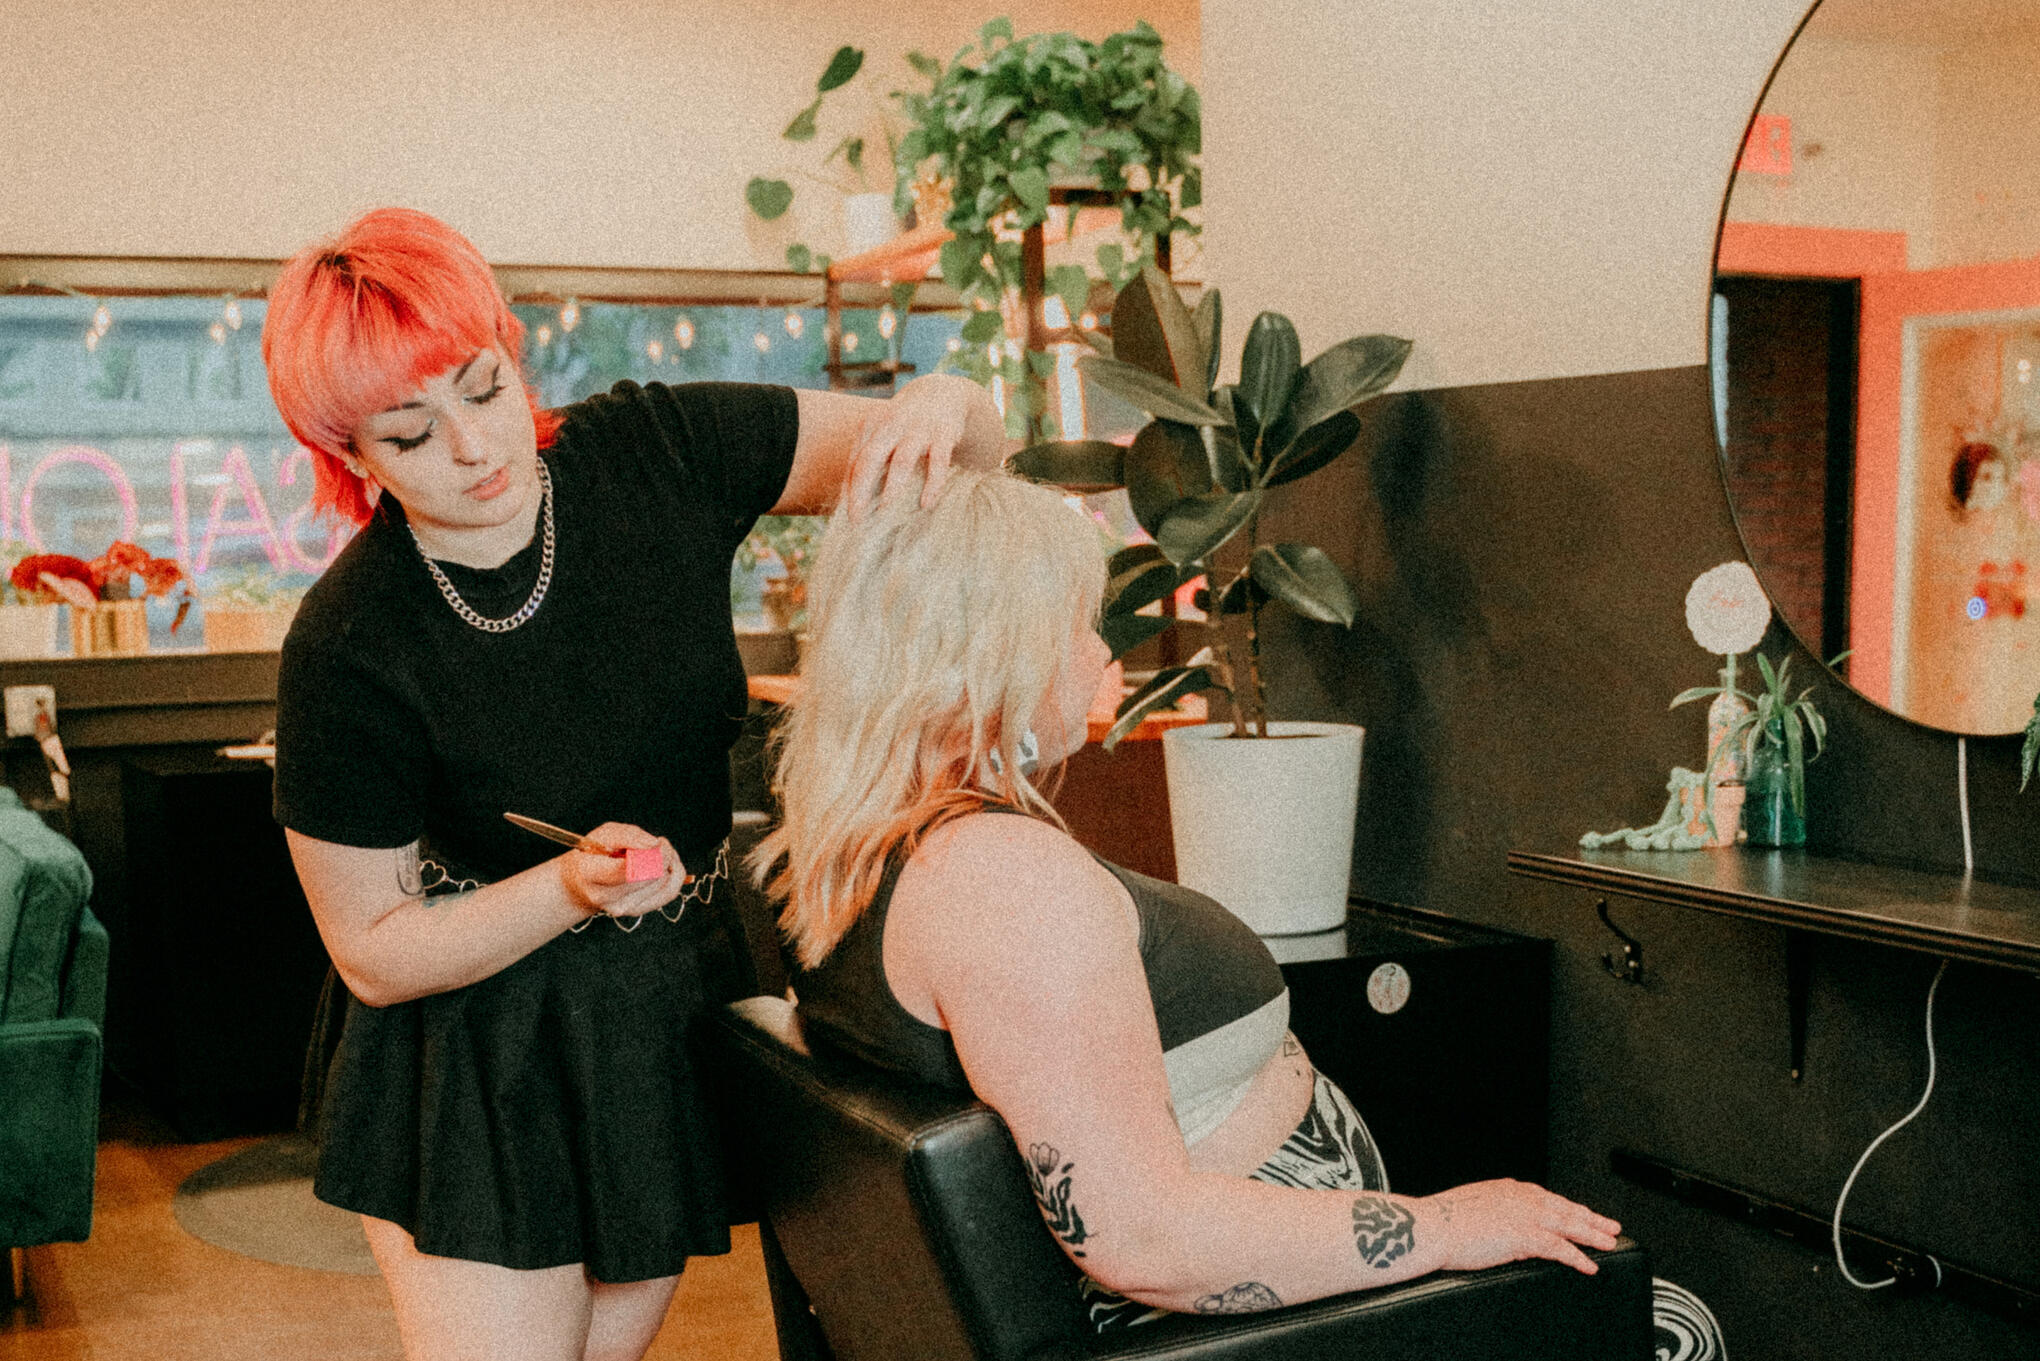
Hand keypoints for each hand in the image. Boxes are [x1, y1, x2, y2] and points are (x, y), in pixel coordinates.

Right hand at [557, 822, 687, 919]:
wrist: (582, 886)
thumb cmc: (593, 855)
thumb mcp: (603, 834)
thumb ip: (628, 835)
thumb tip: (654, 844)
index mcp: (591, 873)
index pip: (629, 869)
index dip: (651, 854)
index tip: (656, 842)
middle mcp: (607, 896)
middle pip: (652, 875)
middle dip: (664, 854)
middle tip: (659, 843)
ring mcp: (623, 908)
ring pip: (664, 882)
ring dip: (669, 863)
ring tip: (657, 853)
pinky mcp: (637, 911)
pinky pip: (669, 892)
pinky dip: (674, 875)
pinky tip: (666, 864)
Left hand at [842, 375, 977, 515]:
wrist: (940, 394)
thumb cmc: (904, 425)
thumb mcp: (882, 432)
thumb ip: (867, 457)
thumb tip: (849, 496)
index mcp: (872, 426)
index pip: (856, 460)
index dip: (850, 489)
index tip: (849, 515)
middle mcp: (892, 425)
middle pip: (871, 459)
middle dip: (861, 491)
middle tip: (858, 519)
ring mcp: (918, 430)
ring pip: (902, 462)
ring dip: (892, 488)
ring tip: (885, 512)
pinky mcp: (943, 435)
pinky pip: (938, 463)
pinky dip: (932, 484)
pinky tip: (926, 504)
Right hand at [1420, 1180, 1620, 1275]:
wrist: (1431, 1227)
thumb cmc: (1442, 1221)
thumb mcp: (1472, 1209)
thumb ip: (1494, 1215)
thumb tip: (1504, 1231)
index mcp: (1507, 1190)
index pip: (1547, 1198)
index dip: (1568, 1207)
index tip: (1582, 1212)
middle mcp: (1520, 1198)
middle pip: (1565, 1208)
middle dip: (1590, 1217)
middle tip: (1610, 1225)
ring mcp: (1524, 1216)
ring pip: (1569, 1225)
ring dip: (1592, 1235)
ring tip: (1609, 1242)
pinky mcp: (1524, 1236)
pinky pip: (1560, 1248)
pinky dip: (1577, 1257)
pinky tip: (1589, 1264)